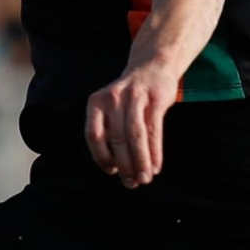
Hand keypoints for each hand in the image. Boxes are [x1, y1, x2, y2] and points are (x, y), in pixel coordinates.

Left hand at [85, 63, 177, 187]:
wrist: (152, 65)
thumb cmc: (129, 96)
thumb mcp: (110, 106)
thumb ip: (108, 130)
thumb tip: (114, 168)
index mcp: (96, 102)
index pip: (93, 134)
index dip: (101, 156)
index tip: (111, 171)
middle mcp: (113, 98)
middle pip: (117, 138)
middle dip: (124, 165)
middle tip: (131, 184)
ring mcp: (135, 97)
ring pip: (136, 136)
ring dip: (140, 161)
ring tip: (144, 179)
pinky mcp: (156, 99)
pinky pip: (154, 130)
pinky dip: (154, 152)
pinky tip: (155, 167)